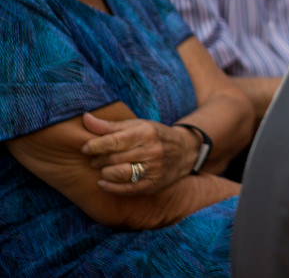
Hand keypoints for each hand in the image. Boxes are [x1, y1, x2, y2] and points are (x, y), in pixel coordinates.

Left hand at [80, 113, 194, 194]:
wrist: (184, 151)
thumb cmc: (155, 136)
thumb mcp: (137, 125)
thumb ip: (110, 125)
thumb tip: (85, 118)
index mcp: (146, 133)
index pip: (114, 141)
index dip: (95, 145)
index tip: (85, 148)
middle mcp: (151, 150)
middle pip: (114, 157)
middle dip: (98, 159)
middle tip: (94, 159)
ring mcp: (154, 168)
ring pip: (119, 173)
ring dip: (104, 172)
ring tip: (102, 168)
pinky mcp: (153, 184)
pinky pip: (126, 189)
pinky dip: (110, 187)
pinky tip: (103, 183)